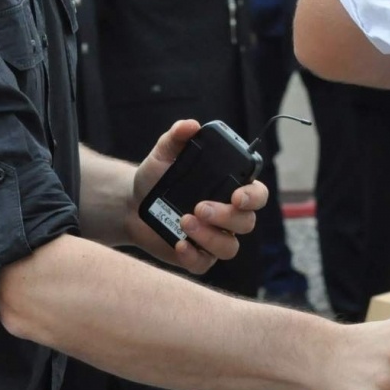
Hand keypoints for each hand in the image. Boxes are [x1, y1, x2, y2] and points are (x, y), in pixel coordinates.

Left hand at [128, 120, 267, 274]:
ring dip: (210, 236)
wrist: (132, 203)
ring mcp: (215, 238)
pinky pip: (205, 264)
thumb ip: (177, 137)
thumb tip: (189, 125)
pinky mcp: (198, 256)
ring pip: (230, 247)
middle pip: (247, 222)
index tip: (237, 195)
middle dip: (227, 217)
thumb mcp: (163, 153)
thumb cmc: (156, 177)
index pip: (257, 194)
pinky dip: (194, 256)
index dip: (253, 197)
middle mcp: (228, 215)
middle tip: (199, 207)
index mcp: (230, 188)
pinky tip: (179, 244)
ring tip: (184, 221)